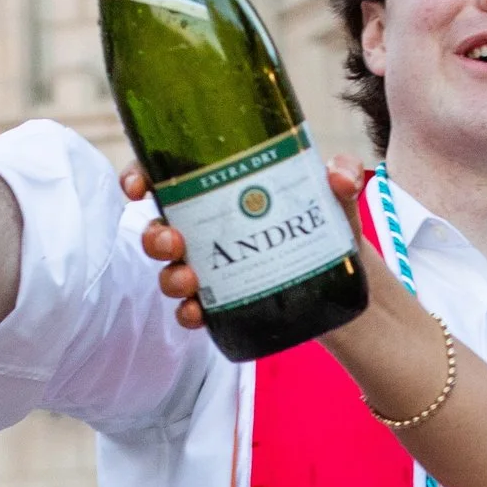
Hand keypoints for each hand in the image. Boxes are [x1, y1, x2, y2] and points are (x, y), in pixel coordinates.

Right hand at [132, 155, 366, 328]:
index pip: (166, 177)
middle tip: (174, 241)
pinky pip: (193, 310)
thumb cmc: (328, 220)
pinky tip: (196, 313)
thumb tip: (339, 176)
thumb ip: (342, 174)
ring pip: (171, 271)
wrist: (347, 276)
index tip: (138, 186)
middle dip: (154, 236)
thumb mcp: (336, 192)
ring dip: (170, 276)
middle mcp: (207, 228)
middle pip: (160, 229)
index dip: (140, 178)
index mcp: (218, 189)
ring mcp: (213, 268)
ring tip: (190, 278)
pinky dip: (188, 312)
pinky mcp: (225, 301)